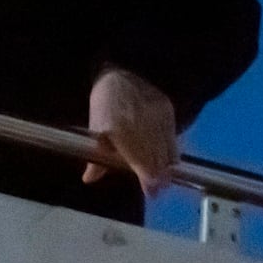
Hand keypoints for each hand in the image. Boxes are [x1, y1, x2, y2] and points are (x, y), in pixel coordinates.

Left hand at [82, 65, 177, 196]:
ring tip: (163, 178)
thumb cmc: (107, 101)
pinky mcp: (169, 113)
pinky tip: (168, 160)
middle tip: (157, 190)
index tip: (152, 193)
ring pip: (168, 153)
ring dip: (166, 167)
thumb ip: (96, 156)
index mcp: (122, 132)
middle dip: (159, 179)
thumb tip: (89, 178)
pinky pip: (173, 139)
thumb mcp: (96, 127)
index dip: (149, 182)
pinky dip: (171, 151)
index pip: (142, 164)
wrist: (126, 69)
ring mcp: (159, 120)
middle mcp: (144, 128)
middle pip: (157, 162)